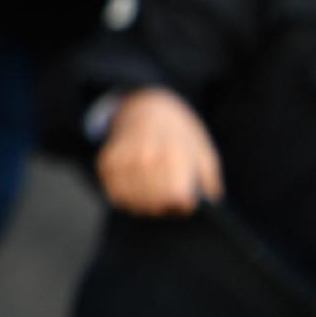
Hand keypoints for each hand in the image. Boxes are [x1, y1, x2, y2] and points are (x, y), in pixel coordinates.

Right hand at [97, 88, 223, 216]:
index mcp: (174, 151)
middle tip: (169, 201)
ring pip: (134, 202)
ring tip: (153, 197)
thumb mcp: (204, 153)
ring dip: (145, 206)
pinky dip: (127, 199)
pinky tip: (137, 190)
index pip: (176, 195)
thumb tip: (206, 205)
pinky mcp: (106, 163)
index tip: (186, 199)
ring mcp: (123, 158)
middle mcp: (145, 154)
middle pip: (154, 202)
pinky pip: (116, 196)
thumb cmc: (180, 136)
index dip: (184, 204)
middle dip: (165, 208)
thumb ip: (209, 182)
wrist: (147, 108)